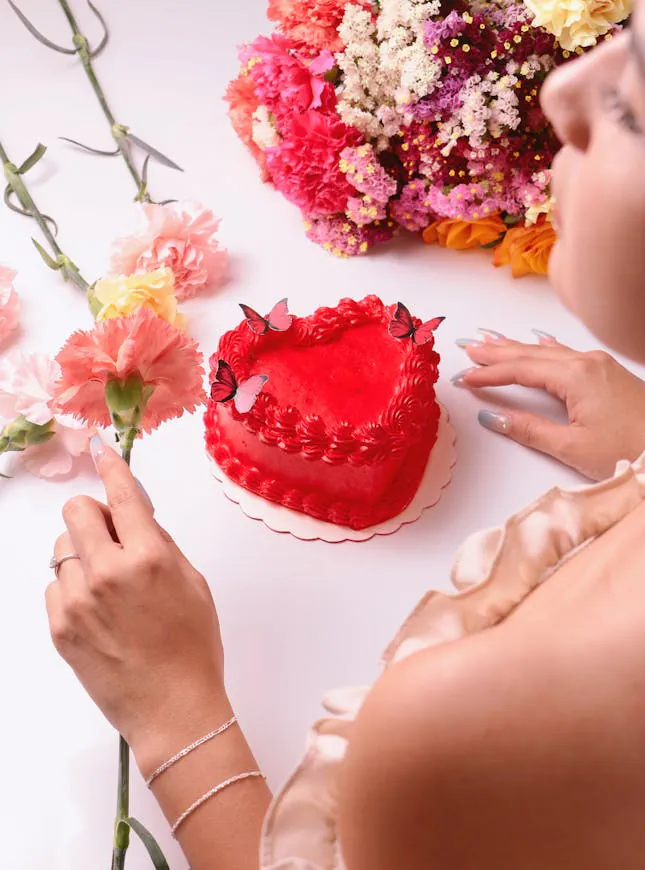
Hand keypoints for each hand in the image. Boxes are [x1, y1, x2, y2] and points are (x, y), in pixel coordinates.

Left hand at [46, 439, 226, 767]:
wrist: (172, 709)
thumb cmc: (193, 647)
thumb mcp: (194, 583)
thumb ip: (160, 542)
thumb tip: (136, 514)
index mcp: (148, 558)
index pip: (122, 494)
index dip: (112, 466)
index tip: (102, 451)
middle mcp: (107, 573)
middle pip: (75, 511)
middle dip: (94, 514)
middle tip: (113, 535)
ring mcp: (78, 601)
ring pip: (62, 548)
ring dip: (83, 553)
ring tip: (108, 583)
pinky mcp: (60, 627)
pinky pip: (55, 585)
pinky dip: (73, 587)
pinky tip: (98, 610)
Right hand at [454, 332, 644, 479]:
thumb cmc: (629, 449)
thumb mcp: (572, 446)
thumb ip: (528, 429)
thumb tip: (492, 417)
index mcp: (575, 376)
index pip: (520, 371)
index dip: (488, 374)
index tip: (463, 377)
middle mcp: (587, 362)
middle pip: (530, 353)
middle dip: (496, 351)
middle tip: (467, 346)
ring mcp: (600, 365)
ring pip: (547, 351)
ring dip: (516, 347)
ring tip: (490, 339)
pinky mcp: (609, 373)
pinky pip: (567, 352)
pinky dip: (545, 348)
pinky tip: (539, 340)